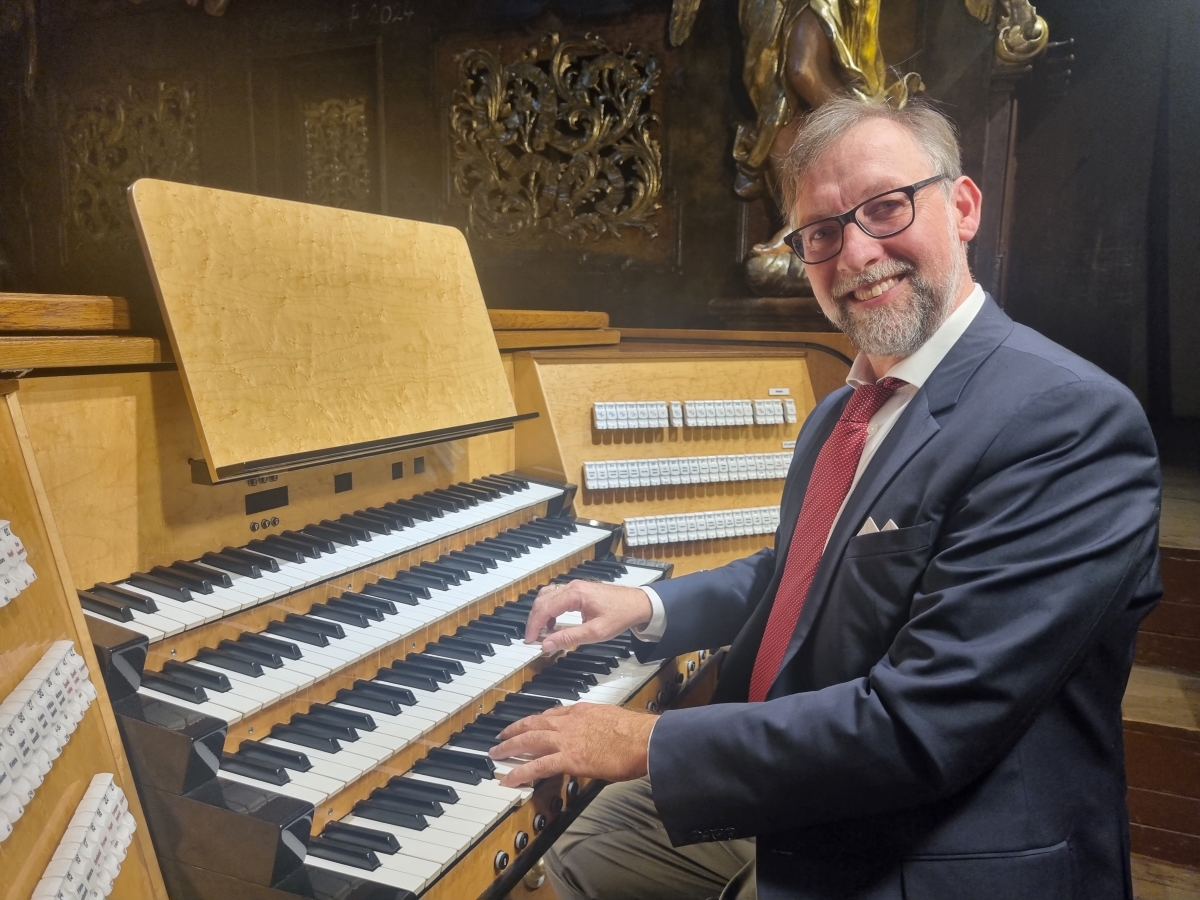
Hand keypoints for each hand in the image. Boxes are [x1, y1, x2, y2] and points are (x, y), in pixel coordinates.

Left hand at [489, 703, 656, 786]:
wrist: (643, 739)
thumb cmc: (637, 732)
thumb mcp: (614, 720)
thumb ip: (601, 726)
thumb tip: (602, 736)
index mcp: (582, 711)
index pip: (554, 713)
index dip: (538, 720)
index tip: (530, 724)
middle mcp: (570, 721)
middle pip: (535, 723)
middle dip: (516, 729)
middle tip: (502, 736)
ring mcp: (567, 739)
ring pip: (530, 740)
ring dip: (510, 747)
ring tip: (496, 753)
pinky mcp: (568, 758)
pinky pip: (537, 766)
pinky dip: (520, 772)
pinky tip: (509, 779)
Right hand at [524, 580, 651, 652]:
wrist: (638, 604)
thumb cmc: (621, 615)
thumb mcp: (595, 632)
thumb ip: (569, 638)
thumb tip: (547, 644)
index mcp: (575, 594)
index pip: (545, 608)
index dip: (534, 625)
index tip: (530, 640)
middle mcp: (573, 587)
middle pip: (543, 600)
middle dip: (534, 619)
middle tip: (532, 637)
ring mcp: (576, 587)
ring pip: (547, 596)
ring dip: (540, 612)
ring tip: (541, 631)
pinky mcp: (579, 590)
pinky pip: (556, 596)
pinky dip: (549, 608)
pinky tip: (553, 623)